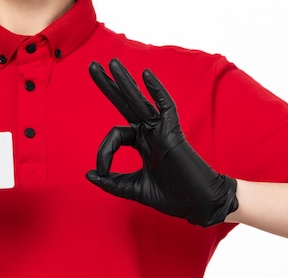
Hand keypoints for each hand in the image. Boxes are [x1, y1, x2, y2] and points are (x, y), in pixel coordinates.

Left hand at [86, 58, 237, 226]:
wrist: (198, 204)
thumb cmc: (171, 196)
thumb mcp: (133, 189)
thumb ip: (111, 182)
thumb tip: (89, 175)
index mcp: (141, 143)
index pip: (115, 135)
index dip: (103, 153)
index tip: (101, 171)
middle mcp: (150, 132)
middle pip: (125, 103)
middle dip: (109, 86)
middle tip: (92, 66)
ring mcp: (162, 131)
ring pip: (140, 101)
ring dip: (125, 82)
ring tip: (111, 63)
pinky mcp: (174, 133)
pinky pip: (166, 107)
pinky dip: (157, 91)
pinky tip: (146, 74)